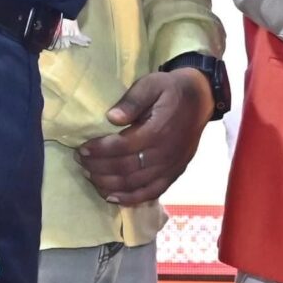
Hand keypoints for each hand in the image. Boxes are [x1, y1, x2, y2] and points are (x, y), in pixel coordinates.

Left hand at [76, 67, 216, 205]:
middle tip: (81, 161)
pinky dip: (130, 198)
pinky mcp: (175, 173)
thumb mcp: (152, 84)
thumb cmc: (171, 90)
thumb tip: (112, 118)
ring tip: (90, 176)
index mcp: (158, 130)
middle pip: (126, 169)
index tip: (82, 148)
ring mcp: (171, 166)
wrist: (201, 99)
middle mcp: (165, 153)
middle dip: (98, 167)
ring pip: (135, 183)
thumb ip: (132, 100)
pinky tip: (112, 197)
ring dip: (109, 184)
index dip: (99, 151)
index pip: (122, 147)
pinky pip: (152, 192)